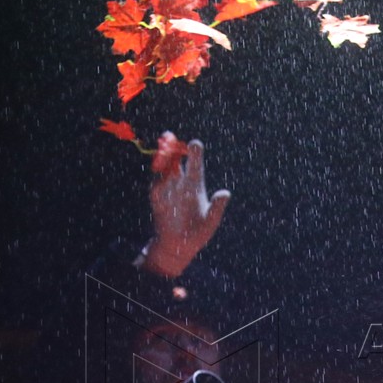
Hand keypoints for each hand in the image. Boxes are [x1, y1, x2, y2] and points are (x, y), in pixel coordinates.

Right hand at [142, 137, 229, 278]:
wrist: (178, 247)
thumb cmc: (197, 233)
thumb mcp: (211, 221)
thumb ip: (217, 207)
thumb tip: (226, 193)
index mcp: (196, 185)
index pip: (195, 164)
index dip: (194, 153)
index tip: (194, 143)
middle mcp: (180, 184)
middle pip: (175, 161)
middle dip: (171, 148)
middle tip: (168, 136)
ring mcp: (167, 191)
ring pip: (163, 170)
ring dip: (162, 160)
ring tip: (164, 154)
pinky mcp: (157, 200)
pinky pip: (156, 188)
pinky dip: (158, 183)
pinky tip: (163, 180)